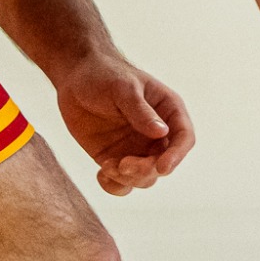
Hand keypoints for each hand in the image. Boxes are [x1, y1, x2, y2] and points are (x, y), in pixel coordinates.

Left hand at [54, 54, 195, 195]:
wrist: (75, 78)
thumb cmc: (104, 74)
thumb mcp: (124, 88)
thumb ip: (141, 111)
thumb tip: (163, 132)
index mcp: (168, 111)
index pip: (184, 138)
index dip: (177, 155)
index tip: (162, 167)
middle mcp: (157, 133)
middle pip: (164, 163)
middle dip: (146, 169)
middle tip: (123, 164)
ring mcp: (137, 148)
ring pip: (145, 177)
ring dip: (129, 178)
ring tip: (107, 166)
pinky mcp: (116, 158)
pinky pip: (122, 182)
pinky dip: (114, 186)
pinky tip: (101, 174)